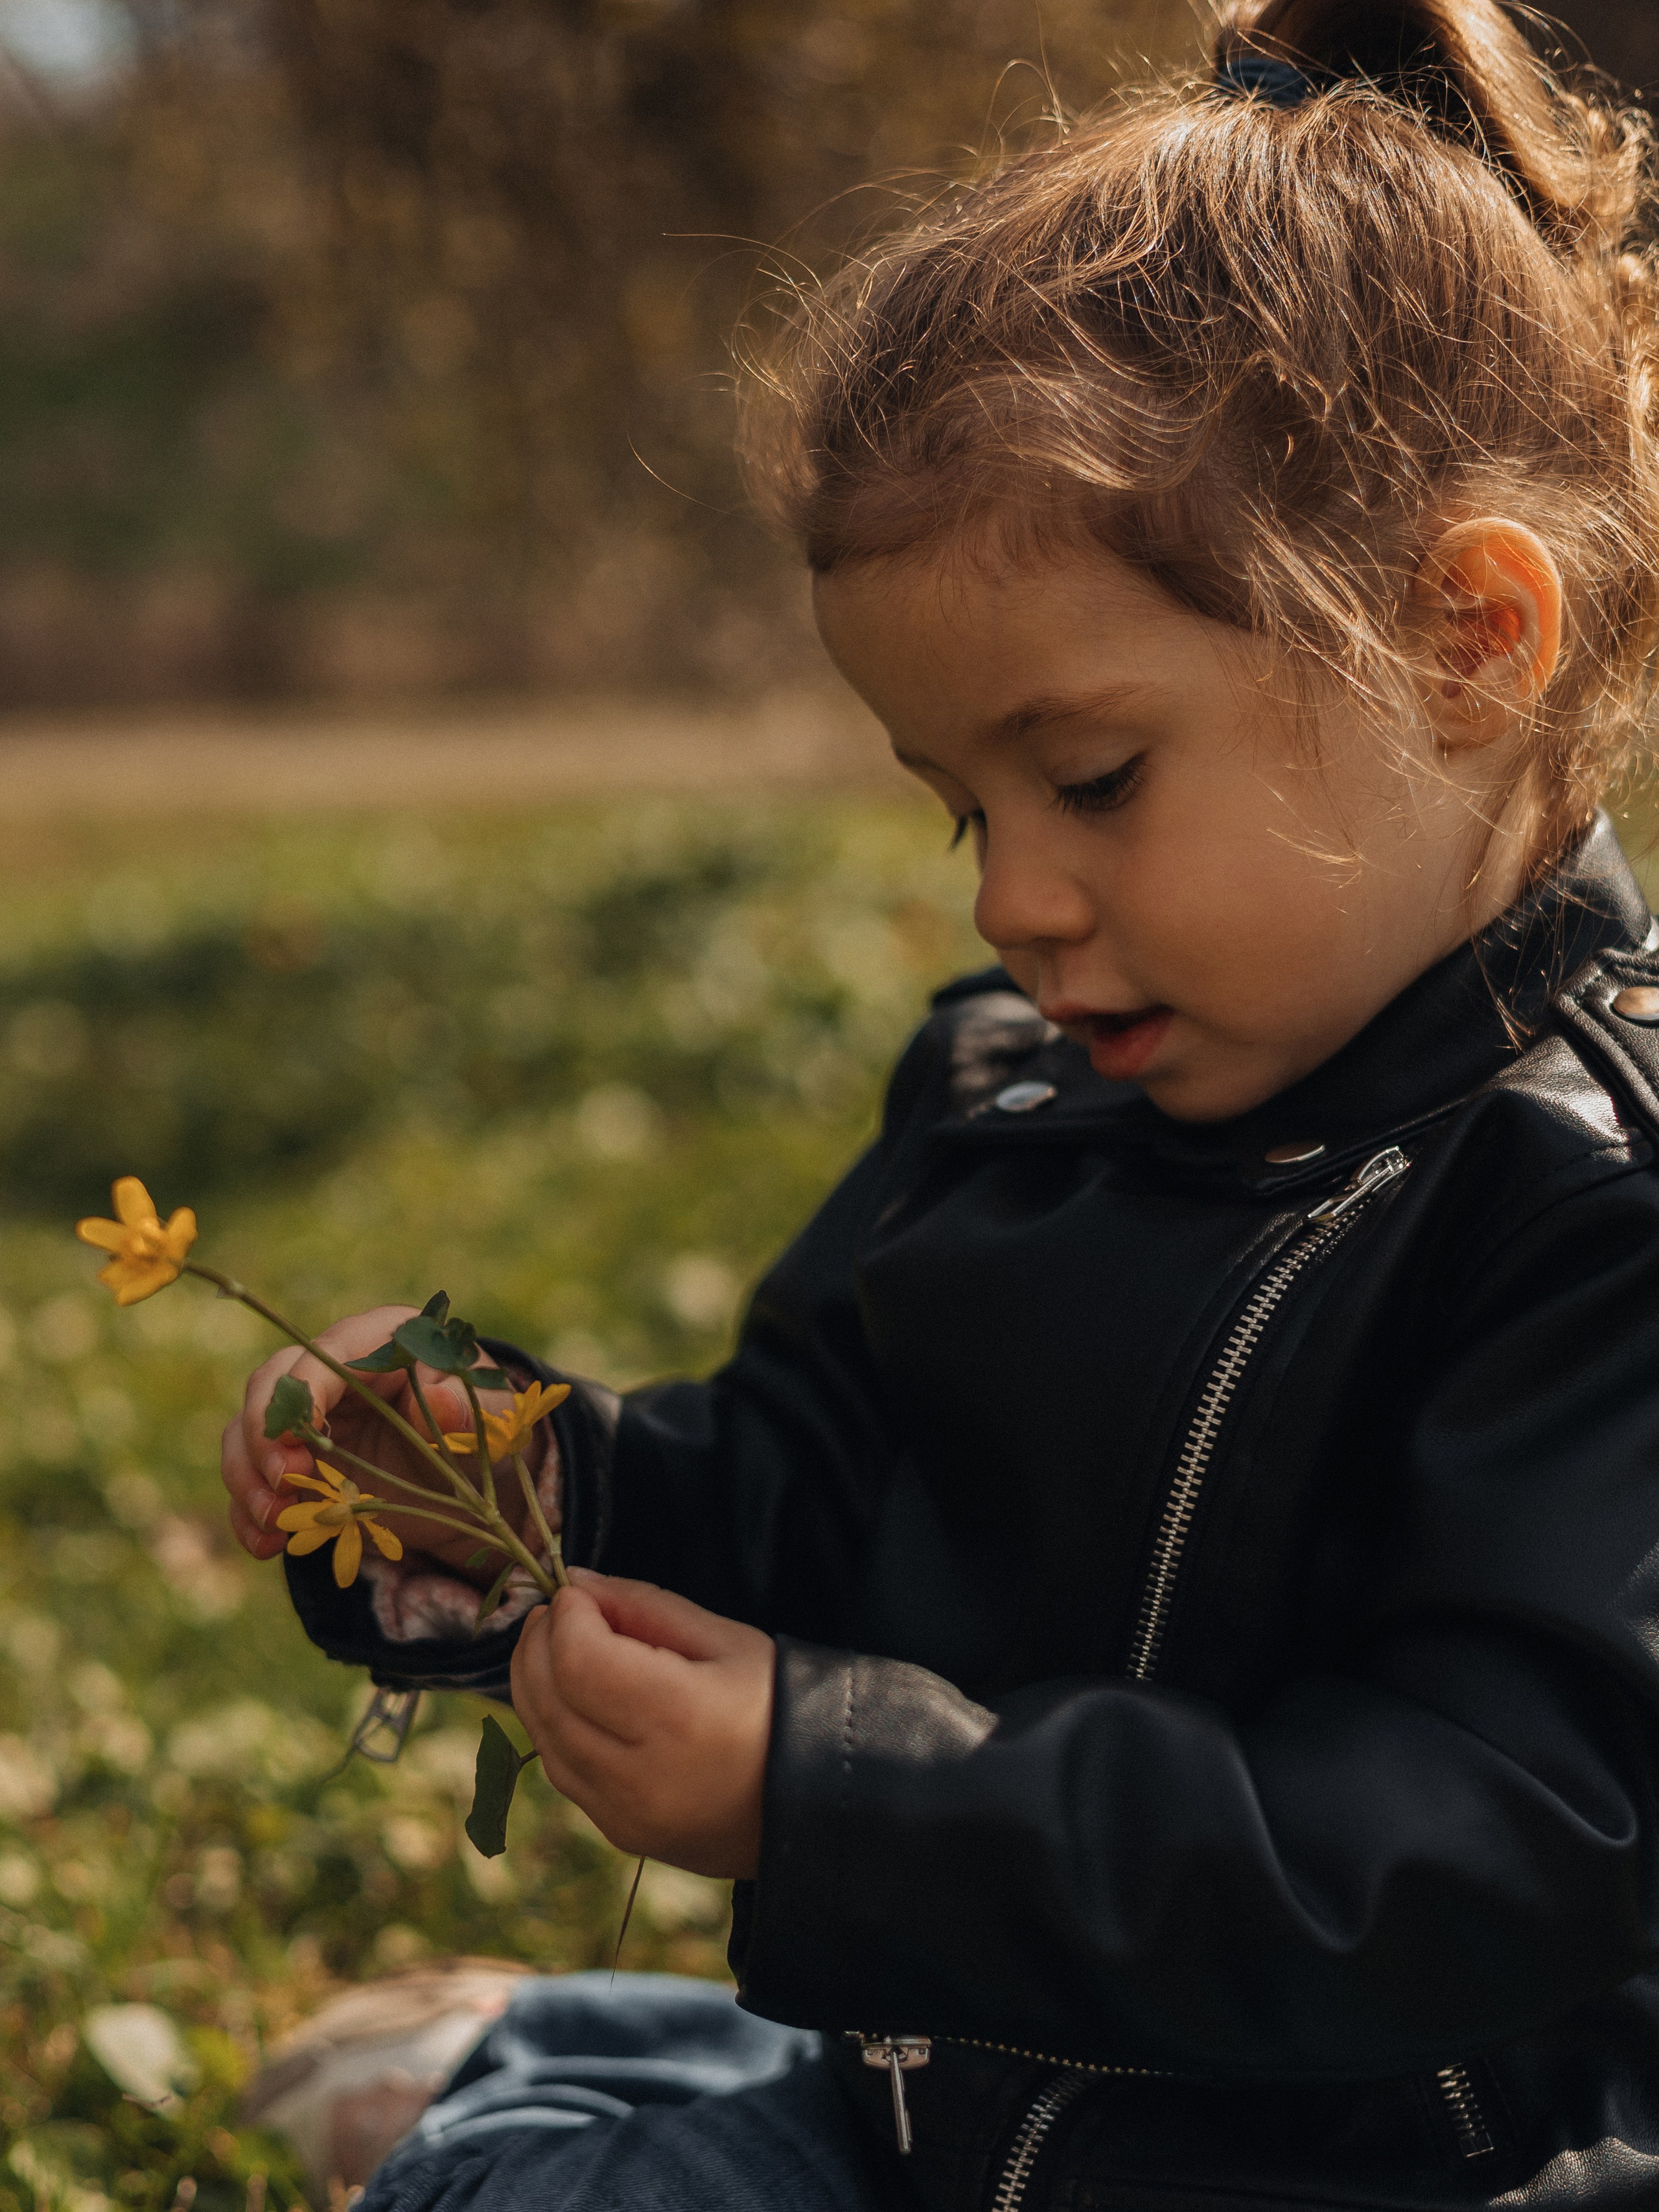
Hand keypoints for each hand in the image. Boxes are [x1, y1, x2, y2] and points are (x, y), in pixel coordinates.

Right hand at [220, 1305, 538, 1579]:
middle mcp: (331, 1371)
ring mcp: (307, 1418)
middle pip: (266, 1388)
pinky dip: (248, 1514)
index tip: (299, 1446)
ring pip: (245, 1433)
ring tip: (276, 1524)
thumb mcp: (492, 1422)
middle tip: (283, 1486)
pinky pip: (251, 1481)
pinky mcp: (295, 1463)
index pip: (322, 1357)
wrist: (471, 1477)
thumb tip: (438, 1396)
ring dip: (247, 1479)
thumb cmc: (483, 1431)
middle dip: (263, 1438)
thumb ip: (469, 1409)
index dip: (303, 1398)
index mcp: (379, 1342)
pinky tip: (268, 1546)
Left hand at [512, 1571, 773, 1878]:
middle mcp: (641, 1776)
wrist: (816, 1798)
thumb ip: (645, 1606)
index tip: (576, 1591)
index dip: (567, 1616)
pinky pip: (562, 1772)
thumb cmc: (779, 1703)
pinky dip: (554, 1726)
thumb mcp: (726, 1640)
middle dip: (539, 1643)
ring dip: (536, 1684)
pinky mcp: (621, 1834)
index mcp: (677, 1716)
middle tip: (557, 1611)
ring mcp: (626, 1815)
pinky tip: (574, 1697)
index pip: (579, 1658)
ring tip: (557, 1645)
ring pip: (543, 1738)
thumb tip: (577, 1583)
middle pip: (548, 1698)